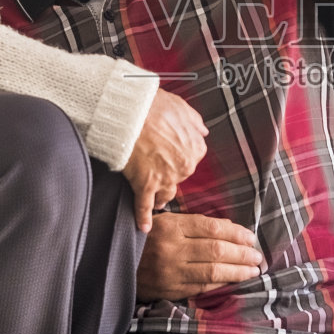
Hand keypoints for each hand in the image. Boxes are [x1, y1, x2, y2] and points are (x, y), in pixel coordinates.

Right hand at [121, 90, 207, 232]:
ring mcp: (165, 178)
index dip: (178, 157)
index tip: (170, 157)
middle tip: (158, 171)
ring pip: (166, 193)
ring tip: (155, 200)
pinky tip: (144, 227)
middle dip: (168, 175)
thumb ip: (194, 122)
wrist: (130, 114)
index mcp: (195, 148)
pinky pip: (145, 206)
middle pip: (178, 177)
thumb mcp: (182, 107)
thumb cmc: (154, 107)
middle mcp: (184, 166)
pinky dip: (144, 218)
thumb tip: (202, 131)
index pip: (191, 159)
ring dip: (160, 197)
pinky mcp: (145, 185)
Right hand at [136, 211, 265, 301]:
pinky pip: (201, 288)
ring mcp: (170, 272)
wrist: (113, 265)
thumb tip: (230, 228)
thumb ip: (195, 224)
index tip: (251, 237)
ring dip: (238, 272)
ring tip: (253, 270)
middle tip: (258, 256)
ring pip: (212, 272)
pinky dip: (220, 285)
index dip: (236, 233)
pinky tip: (234, 282)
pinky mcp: (169, 290)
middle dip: (242, 254)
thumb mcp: (164, 222)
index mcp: (170, 226)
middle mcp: (171, 249)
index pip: (211, 228)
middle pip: (216, 250)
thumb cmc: (143, 239)